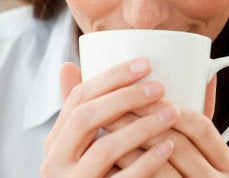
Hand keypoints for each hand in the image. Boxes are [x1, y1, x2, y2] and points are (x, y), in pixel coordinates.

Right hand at [40, 58, 181, 176]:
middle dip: (125, 97)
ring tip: (173, 113)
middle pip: (86, 118)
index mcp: (55, 142)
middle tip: (160, 86)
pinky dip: (147, 162)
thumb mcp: (85, 146)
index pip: (77, 98)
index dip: (111, 77)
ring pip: (104, 149)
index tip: (145, 63)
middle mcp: (55, 163)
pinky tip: (168, 147)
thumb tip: (69, 63)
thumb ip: (87, 112)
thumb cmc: (97, 177)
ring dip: (142, 127)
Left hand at [105, 81, 228, 176]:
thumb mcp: (201, 156)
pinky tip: (105, 157)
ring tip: (101, 124)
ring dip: (126, 143)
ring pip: (159, 168)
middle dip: (139, 119)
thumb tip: (206, 72)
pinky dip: (126, 170)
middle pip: (176, 144)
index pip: (200, 126)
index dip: (168, 105)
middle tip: (109, 101)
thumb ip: (199, 121)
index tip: (137, 90)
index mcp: (227, 165)